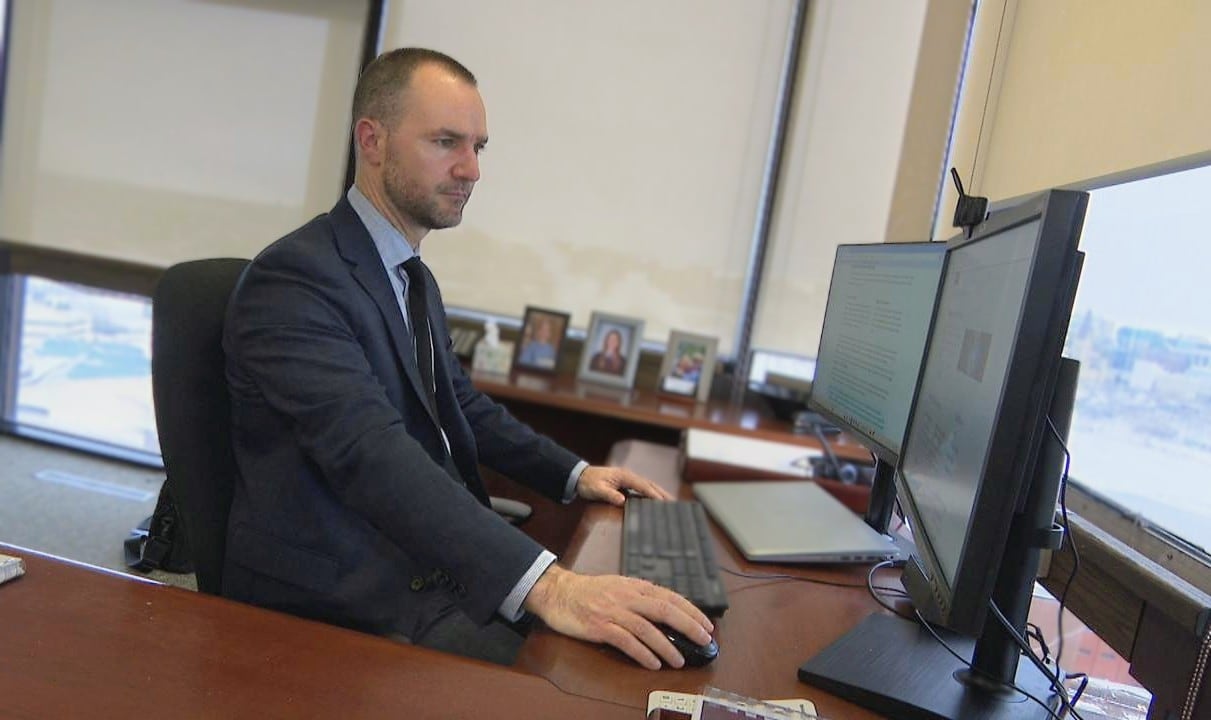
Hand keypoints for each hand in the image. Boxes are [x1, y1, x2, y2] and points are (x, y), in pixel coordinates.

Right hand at [523, 564, 713, 668]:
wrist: (558, 592)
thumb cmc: (590, 591)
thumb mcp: (620, 586)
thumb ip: (641, 597)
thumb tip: (669, 612)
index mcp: (635, 586)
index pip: (670, 597)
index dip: (691, 611)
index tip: (706, 624)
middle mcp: (627, 596)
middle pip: (664, 610)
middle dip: (687, 625)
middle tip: (703, 639)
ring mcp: (613, 611)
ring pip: (646, 628)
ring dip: (666, 645)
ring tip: (679, 660)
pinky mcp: (600, 626)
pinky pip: (625, 641)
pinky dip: (642, 653)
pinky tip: (652, 663)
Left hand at [576, 465, 672, 505]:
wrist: (580, 476)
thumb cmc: (588, 482)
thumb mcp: (596, 490)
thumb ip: (609, 495)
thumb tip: (622, 500)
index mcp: (624, 476)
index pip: (643, 486)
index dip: (653, 494)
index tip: (663, 502)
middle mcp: (629, 476)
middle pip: (649, 484)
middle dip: (662, 493)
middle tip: (675, 503)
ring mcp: (628, 479)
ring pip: (648, 486)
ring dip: (659, 493)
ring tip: (670, 502)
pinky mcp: (626, 483)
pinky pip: (642, 488)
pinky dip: (651, 493)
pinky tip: (656, 500)